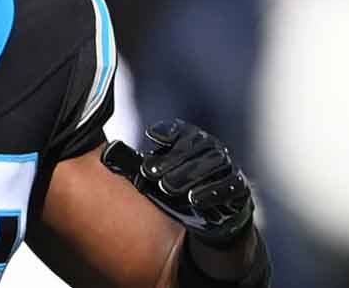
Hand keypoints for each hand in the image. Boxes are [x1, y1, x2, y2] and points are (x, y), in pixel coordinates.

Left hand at [102, 119, 253, 247]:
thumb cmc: (178, 189)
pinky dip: (213, 193)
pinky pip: (231, 187)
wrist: (210, 217)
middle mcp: (213, 151)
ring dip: (190, 175)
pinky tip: (194, 200)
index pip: (183, 132)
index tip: (151, 136)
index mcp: (194, 141)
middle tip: (150, 173)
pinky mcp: (240, 189)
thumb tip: (108, 156)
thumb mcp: (158, 176)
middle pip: (197, 149)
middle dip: (173, 160)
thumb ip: (139, 165)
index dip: (169, 131)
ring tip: (167, 187)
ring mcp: (229, 169)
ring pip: (214, 165)